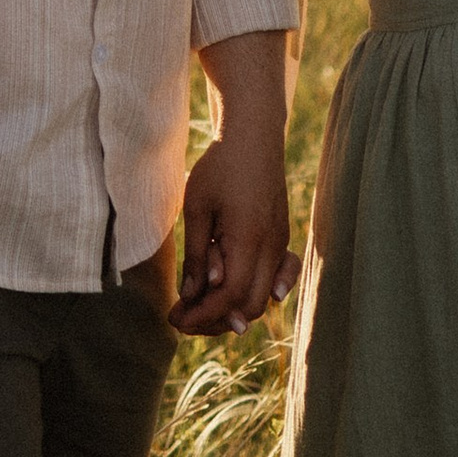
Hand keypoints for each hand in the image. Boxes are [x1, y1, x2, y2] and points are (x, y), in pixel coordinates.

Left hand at [170, 124, 296, 334]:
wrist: (253, 136)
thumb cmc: (220, 167)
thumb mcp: (197, 207)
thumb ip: (197, 255)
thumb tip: (192, 295)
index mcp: (250, 239)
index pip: (230, 297)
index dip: (203, 315)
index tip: (176, 320)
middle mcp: (272, 247)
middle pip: (249, 306)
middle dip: (215, 320)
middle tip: (183, 318)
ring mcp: (280, 243)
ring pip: (263, 297)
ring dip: (232, 310)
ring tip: (200, 309)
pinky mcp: (281, 237)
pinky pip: (276, 277)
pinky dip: (258, 294)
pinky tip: (241, 302)